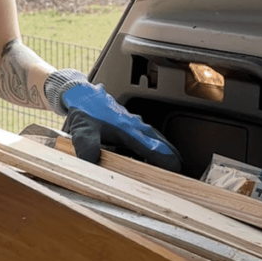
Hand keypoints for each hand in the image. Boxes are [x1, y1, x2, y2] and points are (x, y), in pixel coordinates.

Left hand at [60, 82, 181, 171]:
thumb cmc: (83, 111)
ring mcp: (132, 121)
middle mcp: (133, 125)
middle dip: (171, 153)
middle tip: (180, 167)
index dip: (164, 158)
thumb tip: (92, 160)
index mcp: (126, 129)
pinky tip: (151, 147)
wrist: (80, 92)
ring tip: (172, 158)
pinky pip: (146, 132)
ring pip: (153, 135)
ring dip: (164, 146)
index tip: (176, 168)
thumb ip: (87, 145)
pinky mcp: (128, 120)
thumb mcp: (82, 130)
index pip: (151, 147)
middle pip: (158, 140)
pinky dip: (154, 141)